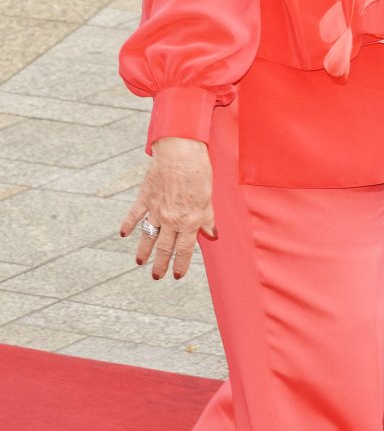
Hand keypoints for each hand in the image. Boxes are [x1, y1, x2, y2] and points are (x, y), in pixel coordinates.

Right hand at [120, 138, 216, 280]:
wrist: (181, 154)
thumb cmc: (199, 173)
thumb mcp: (208, 199)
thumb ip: (207, 219)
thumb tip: (212, 235)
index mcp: (190, 221)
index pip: (185, 250)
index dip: (181, 264)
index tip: (177, 275)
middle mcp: (172, 220)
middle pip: (165, 247)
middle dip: (160, 264)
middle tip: (156, 276)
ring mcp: (156, 210)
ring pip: (149, 236)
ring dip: (144, 250)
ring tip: (139, 262)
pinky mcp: (145, 198)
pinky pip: (135, 215)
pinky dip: (128, 225)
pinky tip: (123, 234)